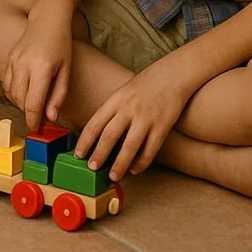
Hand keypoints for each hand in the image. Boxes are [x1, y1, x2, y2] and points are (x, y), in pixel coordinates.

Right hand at [3, 11, 74, 132]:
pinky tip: (24, 92)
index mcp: (41, 69)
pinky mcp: (9, 58)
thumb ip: (58, 95)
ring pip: (11, 93)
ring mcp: (14, 61)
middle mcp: (24, 65)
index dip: (34, 121)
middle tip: (39, 117)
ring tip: (34, 103)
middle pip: (20, 101)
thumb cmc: (61, 43)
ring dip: (20, 103)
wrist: (47, 18)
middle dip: (28, 113)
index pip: (32, 104)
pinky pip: (6, 83)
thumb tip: (50, 118)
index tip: (37, 128)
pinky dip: (14, 92)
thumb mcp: (66, 70)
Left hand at [74, 58, 192, 179]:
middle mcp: (129, 108)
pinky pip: (150, 150)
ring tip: (113, 177)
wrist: (173, 74)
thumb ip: (114, 110)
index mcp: (116, 99)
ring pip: (129, 146)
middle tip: (91, 168)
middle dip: (99, 154)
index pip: (95, 123)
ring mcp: (146, 118)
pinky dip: (141, 163)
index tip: (77, 154)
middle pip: (109, 135)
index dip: (85, 141)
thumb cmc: (147, 83)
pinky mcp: (162, 126)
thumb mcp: (124, 91)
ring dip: (120, 164)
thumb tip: (100, 134)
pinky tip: (135, 170)